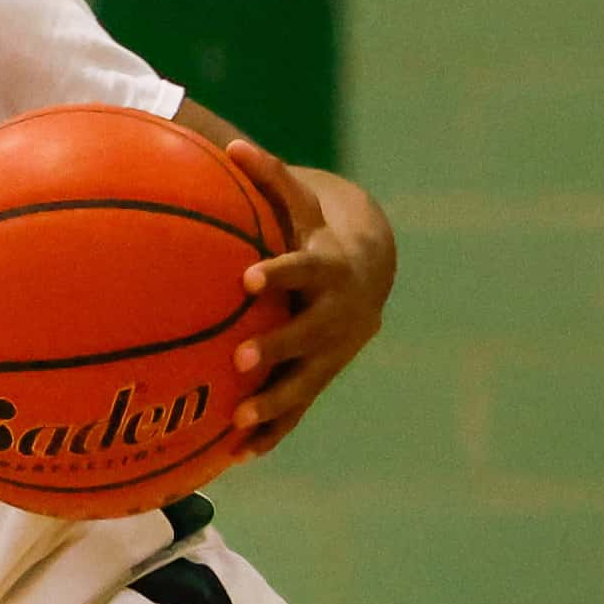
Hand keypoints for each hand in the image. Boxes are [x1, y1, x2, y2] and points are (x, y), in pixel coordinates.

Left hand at [226, 139, 393, 459]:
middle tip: (240, 360)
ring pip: (306, 382)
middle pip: (309, 335)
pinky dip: (271, 432)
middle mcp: (337, 314)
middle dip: (278, 348)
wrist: (371, 268)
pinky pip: (297, 410)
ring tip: (237, 422)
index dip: (279, 274)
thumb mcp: (299, 205)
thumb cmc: (316, 232)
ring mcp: (332, 350)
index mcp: (328, 269)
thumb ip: (270, 179)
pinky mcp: (321, 376)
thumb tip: (232, 145)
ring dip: (273, 403)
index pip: (304, 270)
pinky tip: (236, 457)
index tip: (248, 280)